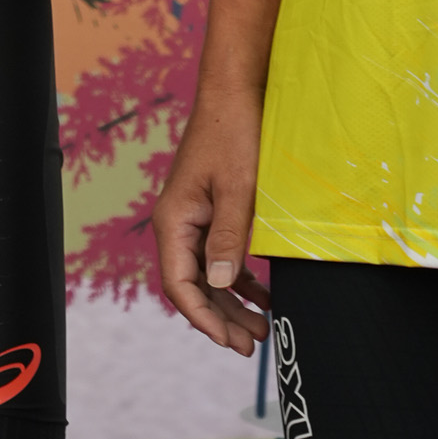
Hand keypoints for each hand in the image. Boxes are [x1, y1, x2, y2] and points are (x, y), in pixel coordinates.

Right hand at [151, 84, 271, 354]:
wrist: (236, 92)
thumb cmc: (234, 135)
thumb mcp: (235, 189)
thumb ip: (226, 238)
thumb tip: (220, 285)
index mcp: (174, 221)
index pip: (180, 285)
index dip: (203, 319)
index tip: (231, 342)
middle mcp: (178, 224)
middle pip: (193, 287)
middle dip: (220, 319)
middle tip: (253, 346)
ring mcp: (195, 218)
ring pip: (208, 276)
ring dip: (232, 304)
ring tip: (261, 330)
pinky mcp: (213, 211)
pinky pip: (220, 257)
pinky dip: (240, 280)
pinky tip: (263, 296)